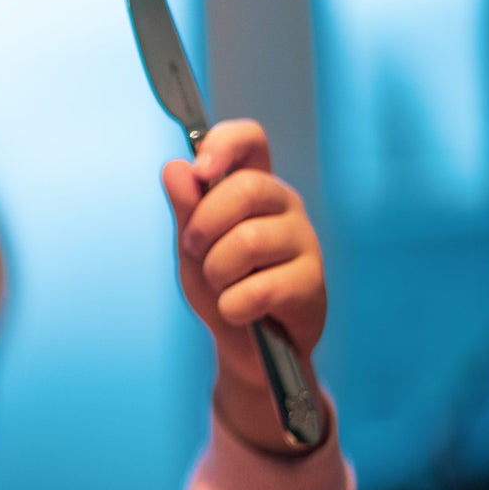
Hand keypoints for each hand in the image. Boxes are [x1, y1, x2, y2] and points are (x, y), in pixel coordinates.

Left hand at [161, 120, 327, 450]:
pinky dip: (233, 307)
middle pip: (245, 187)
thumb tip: (176, 168)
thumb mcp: (192, 246)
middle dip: (203, 226)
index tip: (202, 169)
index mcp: (254, 187)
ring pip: (246, 241)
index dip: (225, 144)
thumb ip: (185, 208)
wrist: (245, 349)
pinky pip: (258, 289)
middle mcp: (285, 206)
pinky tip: (241, 312)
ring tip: (223, 288)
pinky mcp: (312, 284)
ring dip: (216, 273)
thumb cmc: (221, 287)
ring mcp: (304, 242)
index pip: (250, 140)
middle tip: (197, 253)